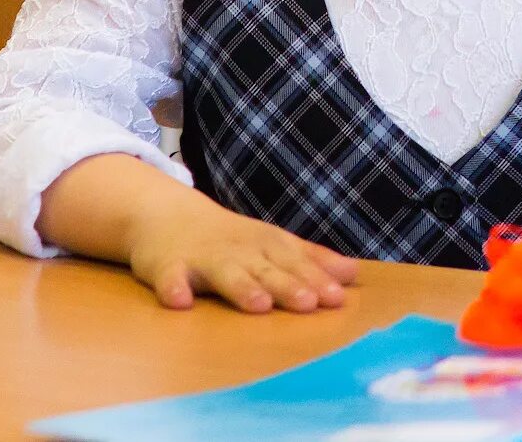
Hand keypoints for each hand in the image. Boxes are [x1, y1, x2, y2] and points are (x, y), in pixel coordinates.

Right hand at [123, 186, 358, 313]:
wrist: (168, 215)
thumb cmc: (230, 239)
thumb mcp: (272, 244)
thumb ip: (310, 259)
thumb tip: (353, 274)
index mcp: (267, 246)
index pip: (296, 262)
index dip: (317, 279)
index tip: (339, 298)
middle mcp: (239, 250)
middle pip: (266, 269)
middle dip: (288, 285)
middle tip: (309, 303)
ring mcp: (203, 257)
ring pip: (225, 273)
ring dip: (241, 287)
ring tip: (259, 305)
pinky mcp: (167, 265)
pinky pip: (170, 278)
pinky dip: (174, 288)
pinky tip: (180, 303)